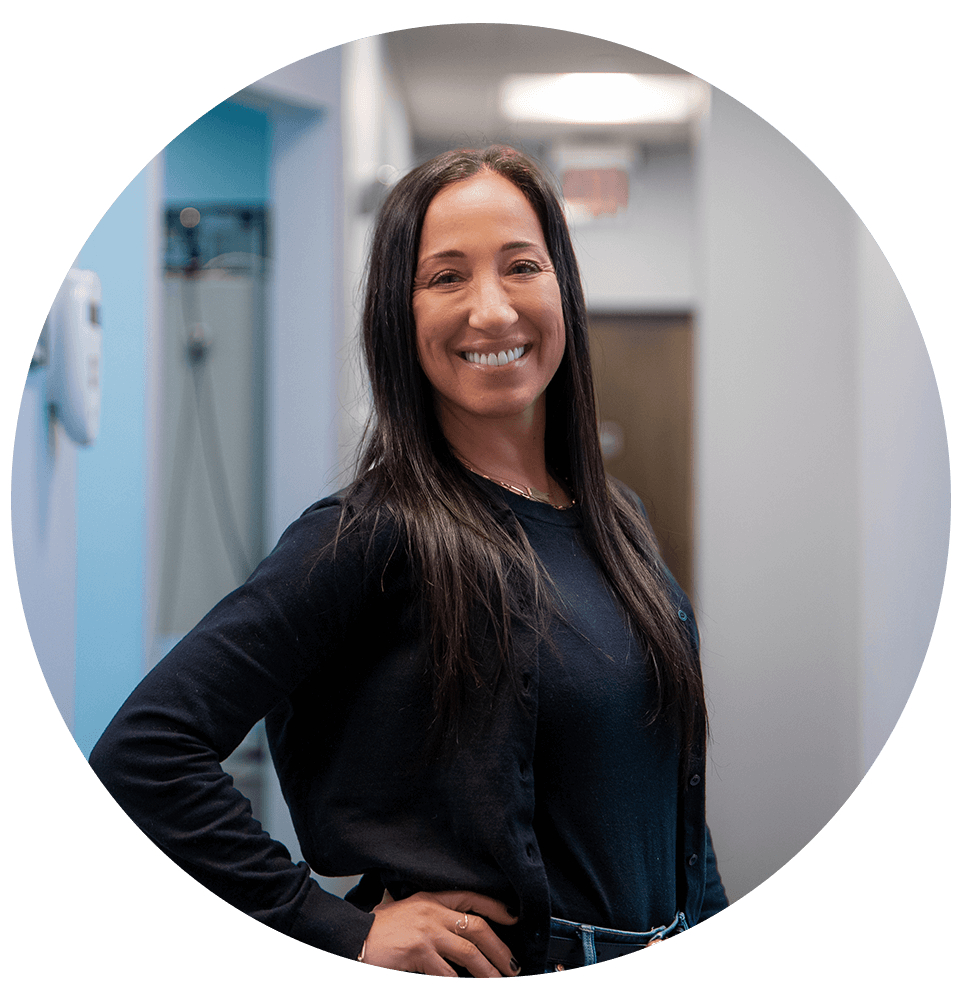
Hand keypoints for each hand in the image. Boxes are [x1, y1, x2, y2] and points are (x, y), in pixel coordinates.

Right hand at [360, 889, 520, 977]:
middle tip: (512, 965)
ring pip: (468, 952)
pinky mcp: (419, 952)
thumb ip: (426, 914)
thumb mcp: (404, 910)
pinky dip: (460, 982)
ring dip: (487, 971)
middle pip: (476, 927)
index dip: (495, 907)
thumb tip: (448, 924)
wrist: (355, 940)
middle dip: (499, 948)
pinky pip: (448, 973)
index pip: (470, 897)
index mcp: (430, 898)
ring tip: (498, 981)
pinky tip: (467, 986)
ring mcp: (426, 932)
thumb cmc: (377, 930)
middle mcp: (431, 911)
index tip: (513, 917)